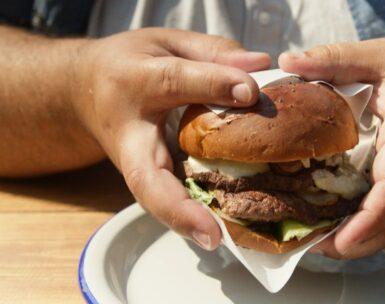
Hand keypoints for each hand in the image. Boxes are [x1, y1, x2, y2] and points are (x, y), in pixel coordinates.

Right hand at [73, 28, 270, 249]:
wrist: (83, 89)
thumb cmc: (130, 65)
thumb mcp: (167, 42)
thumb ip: (212, 52)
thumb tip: (260, 67)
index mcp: (134, 81)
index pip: (175, 82)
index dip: (212, 84)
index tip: (250, 90)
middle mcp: (130, 131)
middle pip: (144, 175)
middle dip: (174, 206)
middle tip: (211, 233)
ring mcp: (134, 162)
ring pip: (152, 197)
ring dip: (182, 221)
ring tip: (218, 238)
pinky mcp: (144, 176)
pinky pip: (164, 197)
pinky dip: (188, 215)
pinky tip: (220, 227)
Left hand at [280, 37, 384, 258]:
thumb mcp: (381, 55)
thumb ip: (337, 58)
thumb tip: (287, 60)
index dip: (369, 218)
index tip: (339, 239)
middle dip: (356, 244)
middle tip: (309, 246)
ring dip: (359, 243)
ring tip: (315, 242)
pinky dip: (364, 231)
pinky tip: (332, 226)